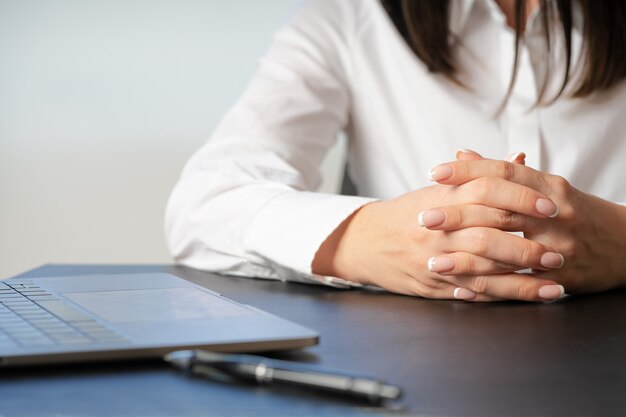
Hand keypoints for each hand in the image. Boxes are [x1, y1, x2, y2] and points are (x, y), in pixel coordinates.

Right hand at [312, 169, 565, 301]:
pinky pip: (468, 292)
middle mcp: (436, 231)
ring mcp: (433, 260)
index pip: (486, 193)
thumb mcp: (439, 189)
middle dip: (527, 247)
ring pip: (482, 271)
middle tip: (558, 252)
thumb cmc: (407, 213)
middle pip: (487, 236)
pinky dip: (498, 296)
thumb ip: (479, 175)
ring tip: (553, 284)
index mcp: (440, 201)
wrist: (365, 242)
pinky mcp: (431, 285)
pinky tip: (523, 297)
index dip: (521, 200)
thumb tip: (520, 158)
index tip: (550, 207)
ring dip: (521, 280)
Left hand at [426, 154, 625, 294]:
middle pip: (500, 209)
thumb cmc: (577, 213)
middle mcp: (555, 214)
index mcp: (550, 187)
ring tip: (433, 261)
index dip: (468, 171)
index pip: (503, 173)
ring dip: (467, 257)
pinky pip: (520, 284)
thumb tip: (461, 154)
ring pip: (507, 250)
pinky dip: (489, 287)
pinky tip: (461, 289)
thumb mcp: (547, 188)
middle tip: (424, 217)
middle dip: (458, 213)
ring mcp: (560, 247)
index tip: (434, 172)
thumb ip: (503, 175)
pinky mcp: (562, 278)